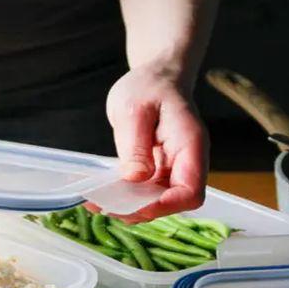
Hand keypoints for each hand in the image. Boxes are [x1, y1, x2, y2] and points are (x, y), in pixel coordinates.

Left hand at [102, 60, 208, 222]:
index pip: (190, 191)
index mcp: (190, 145)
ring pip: (158, 201)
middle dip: (143, 209)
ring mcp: (173, 167)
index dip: (165, 205)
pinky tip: (103, 194)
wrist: (156, 77)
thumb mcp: (133, 110)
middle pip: (174, 202)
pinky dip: (126, 197)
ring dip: (131, 206)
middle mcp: (187, 161)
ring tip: (98, 201)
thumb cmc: (148, 85)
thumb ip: (135, 145)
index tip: (134, 205)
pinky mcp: (159, 170)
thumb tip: (134, 179)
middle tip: (106, 205)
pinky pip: (146, 191)